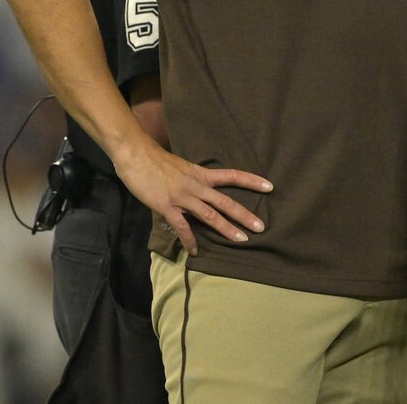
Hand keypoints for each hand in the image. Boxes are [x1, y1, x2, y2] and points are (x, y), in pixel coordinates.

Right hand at [112, 136, 270, 255]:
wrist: (136, 154)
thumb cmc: (156, 160)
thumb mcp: (182, 167)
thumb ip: (192, 179)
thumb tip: (200, 189)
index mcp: (201, 174)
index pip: (232, 176)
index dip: (252, 181)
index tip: (270, 187)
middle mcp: (197, 186)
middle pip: (226, 202)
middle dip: (245, 215)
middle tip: (261, 227)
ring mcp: (183, 197)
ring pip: (210, 215)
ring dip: (227, 229)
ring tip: (241, 240)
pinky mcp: (167, 207)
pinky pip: (182, 227)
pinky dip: (189, 240)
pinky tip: (194, 251)